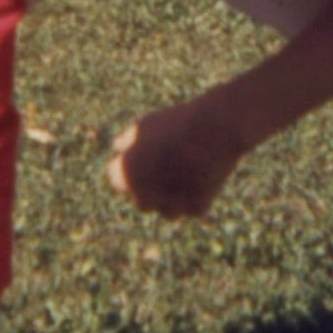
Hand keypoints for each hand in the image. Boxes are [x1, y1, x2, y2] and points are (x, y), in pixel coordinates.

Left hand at [107, 94, 250, 218]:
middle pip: (142, 200)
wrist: (215, 127)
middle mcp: (143, 196)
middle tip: (167, 167)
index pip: (118, 180)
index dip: (132, 167)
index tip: (146, 155)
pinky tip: (203, 176)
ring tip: (186, 173)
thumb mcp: (145, 125)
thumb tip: (118, 148)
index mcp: (125, 175)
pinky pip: (192, 207)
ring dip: (172, 198)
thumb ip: (127, 140)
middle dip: (151, 188)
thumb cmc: (177, 122)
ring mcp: (171, 204)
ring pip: (167, 211)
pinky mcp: (196, 208)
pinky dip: (196, 196)